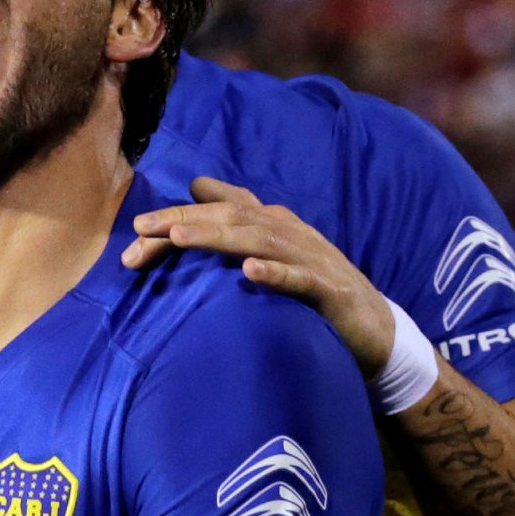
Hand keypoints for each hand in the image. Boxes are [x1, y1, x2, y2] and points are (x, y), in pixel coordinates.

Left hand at [128, 177, 395, 376]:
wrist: (376, 328)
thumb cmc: (316, 291)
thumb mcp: (275, 252)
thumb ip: (239, 222)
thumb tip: (196, 187)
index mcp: (274, 224)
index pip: (221, 209)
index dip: (180, 213)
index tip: (138, 227)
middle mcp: (290, 233)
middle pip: (233, 218)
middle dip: (186, 221)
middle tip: (143, 228)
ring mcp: (311, 259)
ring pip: (260, 240)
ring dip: (220, 237)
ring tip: (181, 238)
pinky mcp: (329, 290)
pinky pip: (300, 279)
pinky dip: (275, 274)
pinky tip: (250, 272)